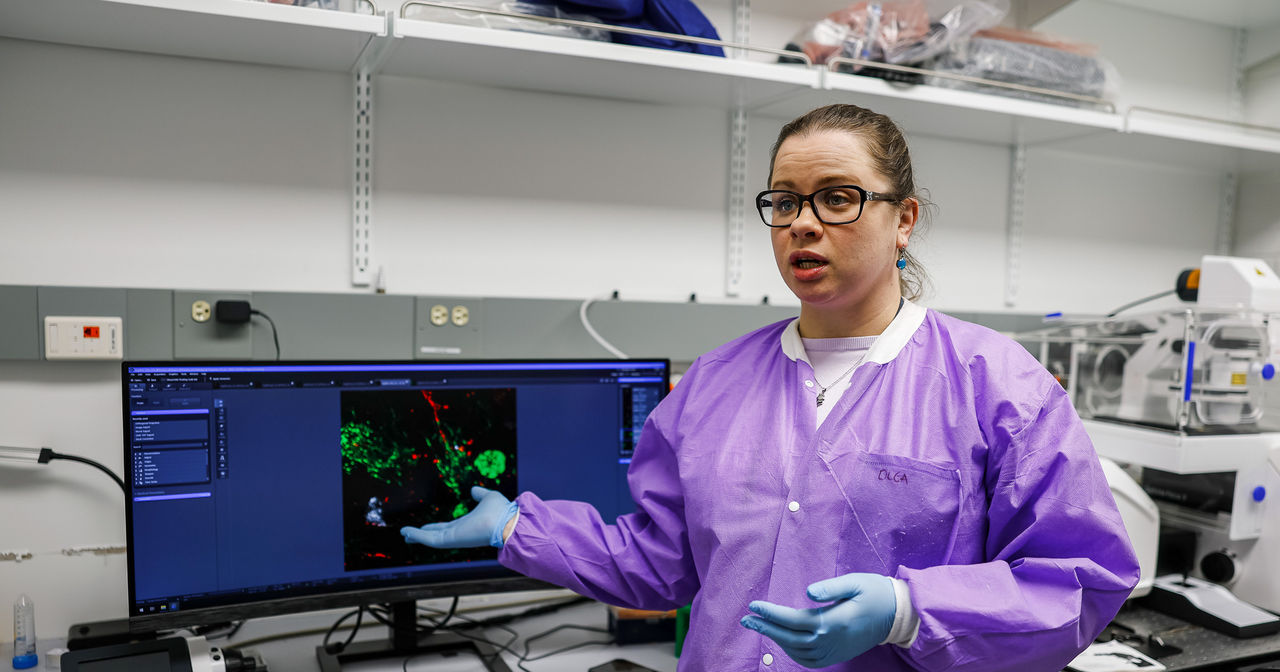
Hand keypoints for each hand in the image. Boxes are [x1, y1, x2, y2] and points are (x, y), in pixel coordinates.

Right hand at [401, 486, 516, 548]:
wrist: (507, 521)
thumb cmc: (501, 510)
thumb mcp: (489, 498)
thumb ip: (480, 494)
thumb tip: (474, 490)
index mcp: (467, 525)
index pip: (447, 527)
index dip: (434, 527)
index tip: (425, 526)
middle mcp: (459, 533)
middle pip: (435, 535)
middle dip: (421, 535)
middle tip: (408, 534)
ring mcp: (454, 538)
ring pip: (430, 538)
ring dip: (416, 536)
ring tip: (403, 533)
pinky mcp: (451, 540)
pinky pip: (430, 539)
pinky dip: (417, 535)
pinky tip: (406, 532)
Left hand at [739, 572, 896, 667]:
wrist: (897, 615)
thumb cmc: (875, 593)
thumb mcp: (855, 582)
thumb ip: (831, 587)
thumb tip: (807, 591)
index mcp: (833, 621)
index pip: (793, 620)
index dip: (771, 613)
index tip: (753, 605)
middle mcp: (830, 640)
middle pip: (789, 638)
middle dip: (765, 628)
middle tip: (745, 619)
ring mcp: (834, 651)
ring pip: (796, 651)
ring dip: (775, 639)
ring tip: (759, 626)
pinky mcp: (837, 656)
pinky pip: (808, 660)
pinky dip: (791, 652)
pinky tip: (782, 641)